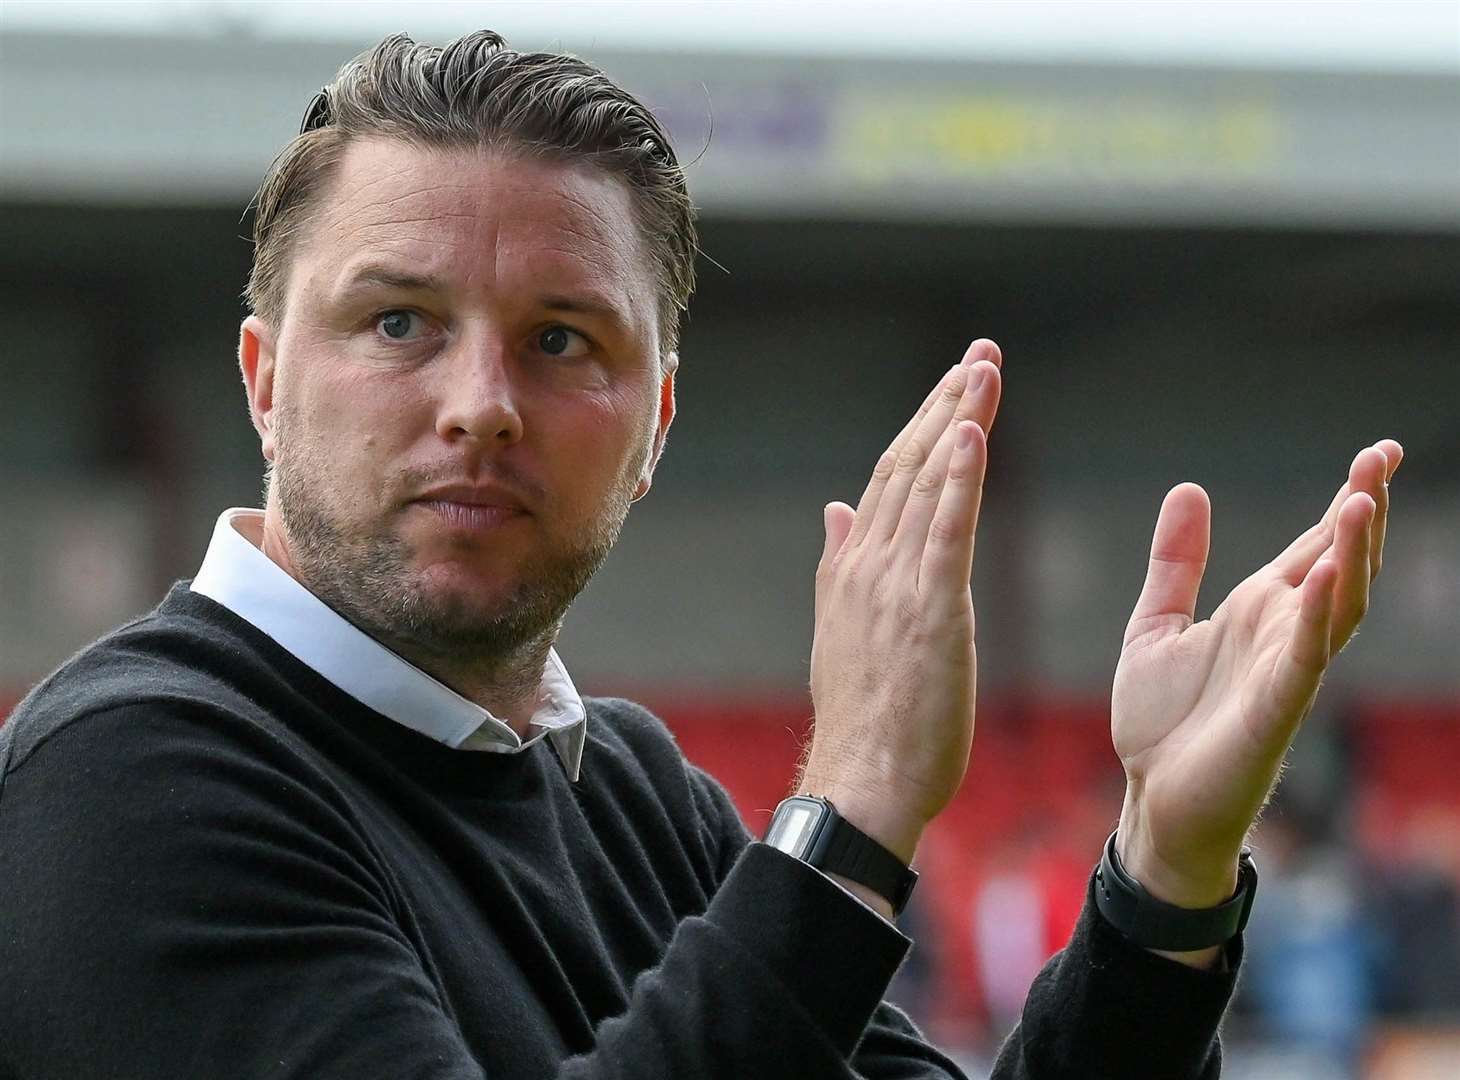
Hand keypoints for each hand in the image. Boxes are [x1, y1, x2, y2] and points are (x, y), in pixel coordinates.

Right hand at [797, 340, 1002, 863]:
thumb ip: (840, 563)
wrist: (861, 778)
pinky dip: (961, 476)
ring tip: (984, 369)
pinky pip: (946, 528)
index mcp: (852, 569)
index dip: (923, 427)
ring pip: (929, 483)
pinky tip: (974, 431)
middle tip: (980, 354)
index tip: (953, 387)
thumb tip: (834, 509)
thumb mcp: (843, 629)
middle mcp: (868, 564)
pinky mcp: (930, 608)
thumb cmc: (865, 719)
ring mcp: (896, 583)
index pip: (889, 480)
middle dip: (945, 404)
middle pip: (909, 465)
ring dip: (959, 419)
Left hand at [1112, 441, 1402, 917]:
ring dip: (1353, 554)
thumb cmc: (1160, 722)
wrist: (1152, 798)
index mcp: (1258, 610)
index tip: (1380, 452)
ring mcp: (1286, 670)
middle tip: (1383, 457)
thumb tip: (1189, 488)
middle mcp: (1283, 633)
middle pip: (1341, 563)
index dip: (1348, 500)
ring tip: (1362, 500)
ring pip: (1339, 604)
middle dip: (1363, 511)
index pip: (1316, 545)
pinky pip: (1308, 656)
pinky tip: (1331, 573)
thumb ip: (1175, 563)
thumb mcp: (1155, 623)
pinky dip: (1321, 615)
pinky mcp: (1276, 708)